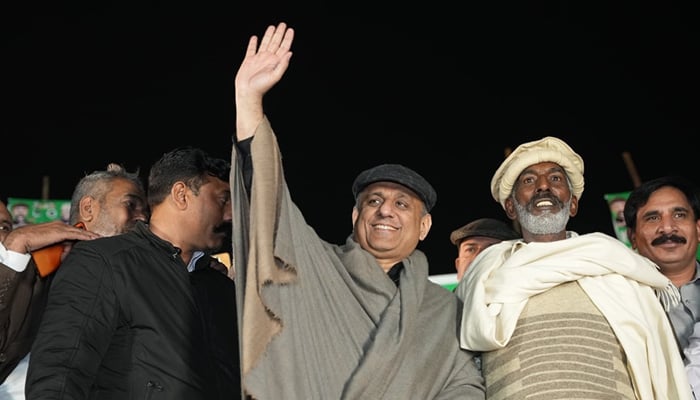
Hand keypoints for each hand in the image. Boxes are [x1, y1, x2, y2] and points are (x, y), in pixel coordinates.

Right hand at [3, 221, 100, 253]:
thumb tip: (65, 253)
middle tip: (100, 239)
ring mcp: (61, 228)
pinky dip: (87, 237)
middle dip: (90, 236)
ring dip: (91, 236)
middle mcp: (61, 226)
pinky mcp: (61, 232)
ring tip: (100, 239)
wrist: (22, 239)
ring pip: (80, 232)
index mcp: (57, 228)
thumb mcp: (48, 244)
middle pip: (79, 231)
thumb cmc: (31, 242)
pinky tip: (94, 239)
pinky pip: (77, 235)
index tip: (93, 239)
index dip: (84, 235)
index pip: (74, 231)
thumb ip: (58, 247)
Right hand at [235, 22, 293, 140]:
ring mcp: (258, 59)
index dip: (287, 38)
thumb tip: (290, 53)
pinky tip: (255, 38)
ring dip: (268, 35)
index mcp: (275, 62)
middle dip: (279, 33)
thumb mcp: (275, 76)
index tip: (290, 30)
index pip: (283, 47)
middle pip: (275, 43)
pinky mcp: (248, 61)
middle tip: (283, 24)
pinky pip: (251, 49)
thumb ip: (283, 64)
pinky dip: (253, 43)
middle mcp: (268, 59)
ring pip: (265, 44)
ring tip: (272, 27)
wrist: (248, 92)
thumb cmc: (261, 87)